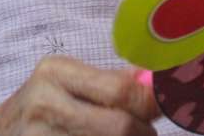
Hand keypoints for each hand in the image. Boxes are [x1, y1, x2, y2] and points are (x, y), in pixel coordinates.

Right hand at [0, 55, 159, 135]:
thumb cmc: (38, 104)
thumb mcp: (64, 80)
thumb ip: (108, 80)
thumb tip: (154, 79)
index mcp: (56, 73)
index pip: (119, 90)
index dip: (151, 103)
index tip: (166, 106)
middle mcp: (46, 105)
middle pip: (118, 127)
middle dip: (143, 132)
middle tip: (147, 131)